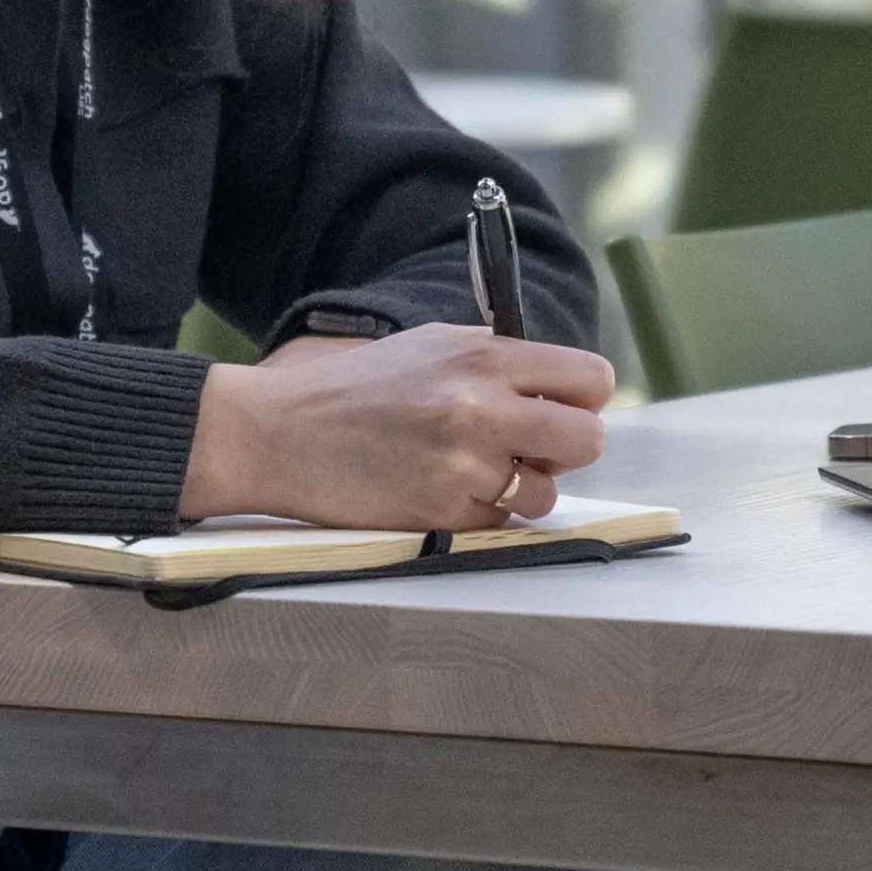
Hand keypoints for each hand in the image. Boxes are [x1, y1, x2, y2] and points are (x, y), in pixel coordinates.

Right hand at [182, 323, 612, 530]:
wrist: (280, 433)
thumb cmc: (354, 388)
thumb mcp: (430, 346)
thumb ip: (496, 359)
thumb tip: (555, 384)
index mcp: (484, 357)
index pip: (591, 380)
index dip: (582, 400)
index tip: (561, 410)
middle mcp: (482, 408)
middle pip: (587, 440)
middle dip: (565, 449)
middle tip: (528, 448)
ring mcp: (464, 465)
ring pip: (545, 494)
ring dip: (520, 490)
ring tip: (475, 472)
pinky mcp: (442, 514)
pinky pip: (498, 525)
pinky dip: (480, 515)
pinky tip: (442, 491)